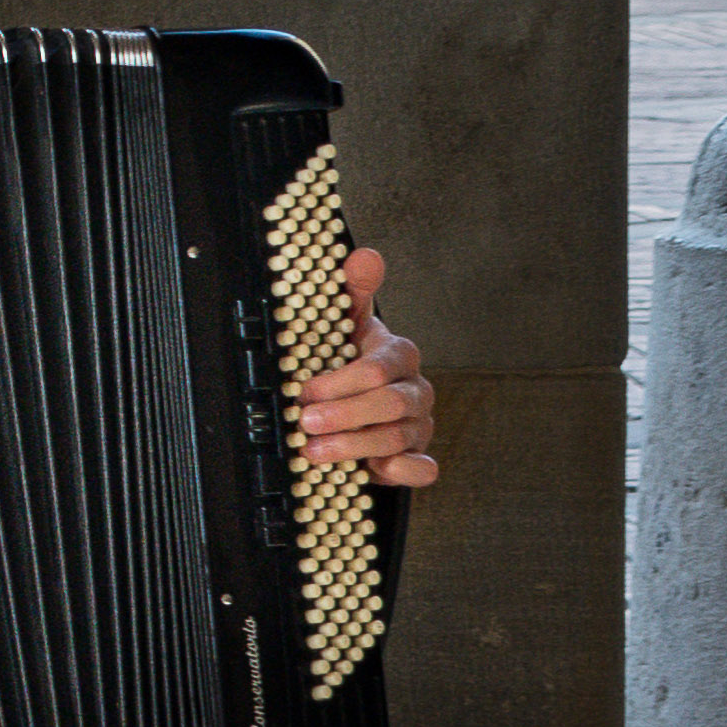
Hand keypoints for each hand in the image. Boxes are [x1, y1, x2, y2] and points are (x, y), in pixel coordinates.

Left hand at [296, 244, 438, 488]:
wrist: (363, 400)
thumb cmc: (350, 360)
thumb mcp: (346, 324)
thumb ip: (353, 291)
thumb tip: (363, 256)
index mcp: (397, 356)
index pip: (379, 367)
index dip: (340, 381)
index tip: (304, 389)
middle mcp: (413, 390)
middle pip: (390, 403)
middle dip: (343, 414)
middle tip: (305, 421)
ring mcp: (418, 424)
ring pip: (398, 437)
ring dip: (353, 445)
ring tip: (313, 451)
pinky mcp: (416, 456)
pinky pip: (423, 468)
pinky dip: (401, 471)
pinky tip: (375, 470)